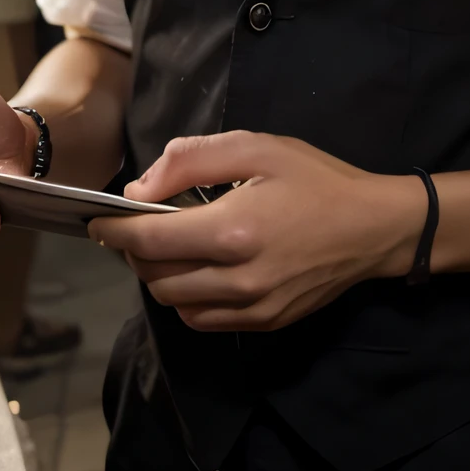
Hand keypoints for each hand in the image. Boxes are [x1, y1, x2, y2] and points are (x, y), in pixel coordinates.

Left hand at [88, 131, 424, 332]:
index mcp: (233, 230)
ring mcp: (252, 308)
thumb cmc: (316, 179)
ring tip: (171, 247)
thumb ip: (191, 161)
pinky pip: (205, 320)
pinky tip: (199, 270)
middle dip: (135, 253)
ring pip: (176, 304)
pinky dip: (188, 298)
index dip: (113, 233)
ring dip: (160, 277)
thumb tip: (140, 191)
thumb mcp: (257, 148)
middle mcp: (238, 278)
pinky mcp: (265, 323)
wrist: (373, 227)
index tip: (96, 222)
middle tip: (140, 226)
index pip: (148, 242)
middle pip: (155, 277)